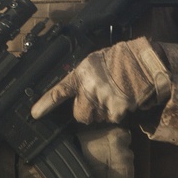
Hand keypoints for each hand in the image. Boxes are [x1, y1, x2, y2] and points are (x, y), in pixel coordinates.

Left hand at [31, 37, 171, 125]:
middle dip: (85, 111)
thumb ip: (81, 77)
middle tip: (95, 98)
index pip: (59, 92)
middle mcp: (89, 92)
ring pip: (96, 118)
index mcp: (80, 76)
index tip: (35, 114)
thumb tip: (75, 90)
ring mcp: (103, 103)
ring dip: (101, 112)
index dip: (45, 104)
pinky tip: (121, 98)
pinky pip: (113, 118)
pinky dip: (116, 112)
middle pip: (79, 115)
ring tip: (111, 95)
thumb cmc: (118, 59)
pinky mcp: (117, 111)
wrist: (143, 64)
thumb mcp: (92, 62)